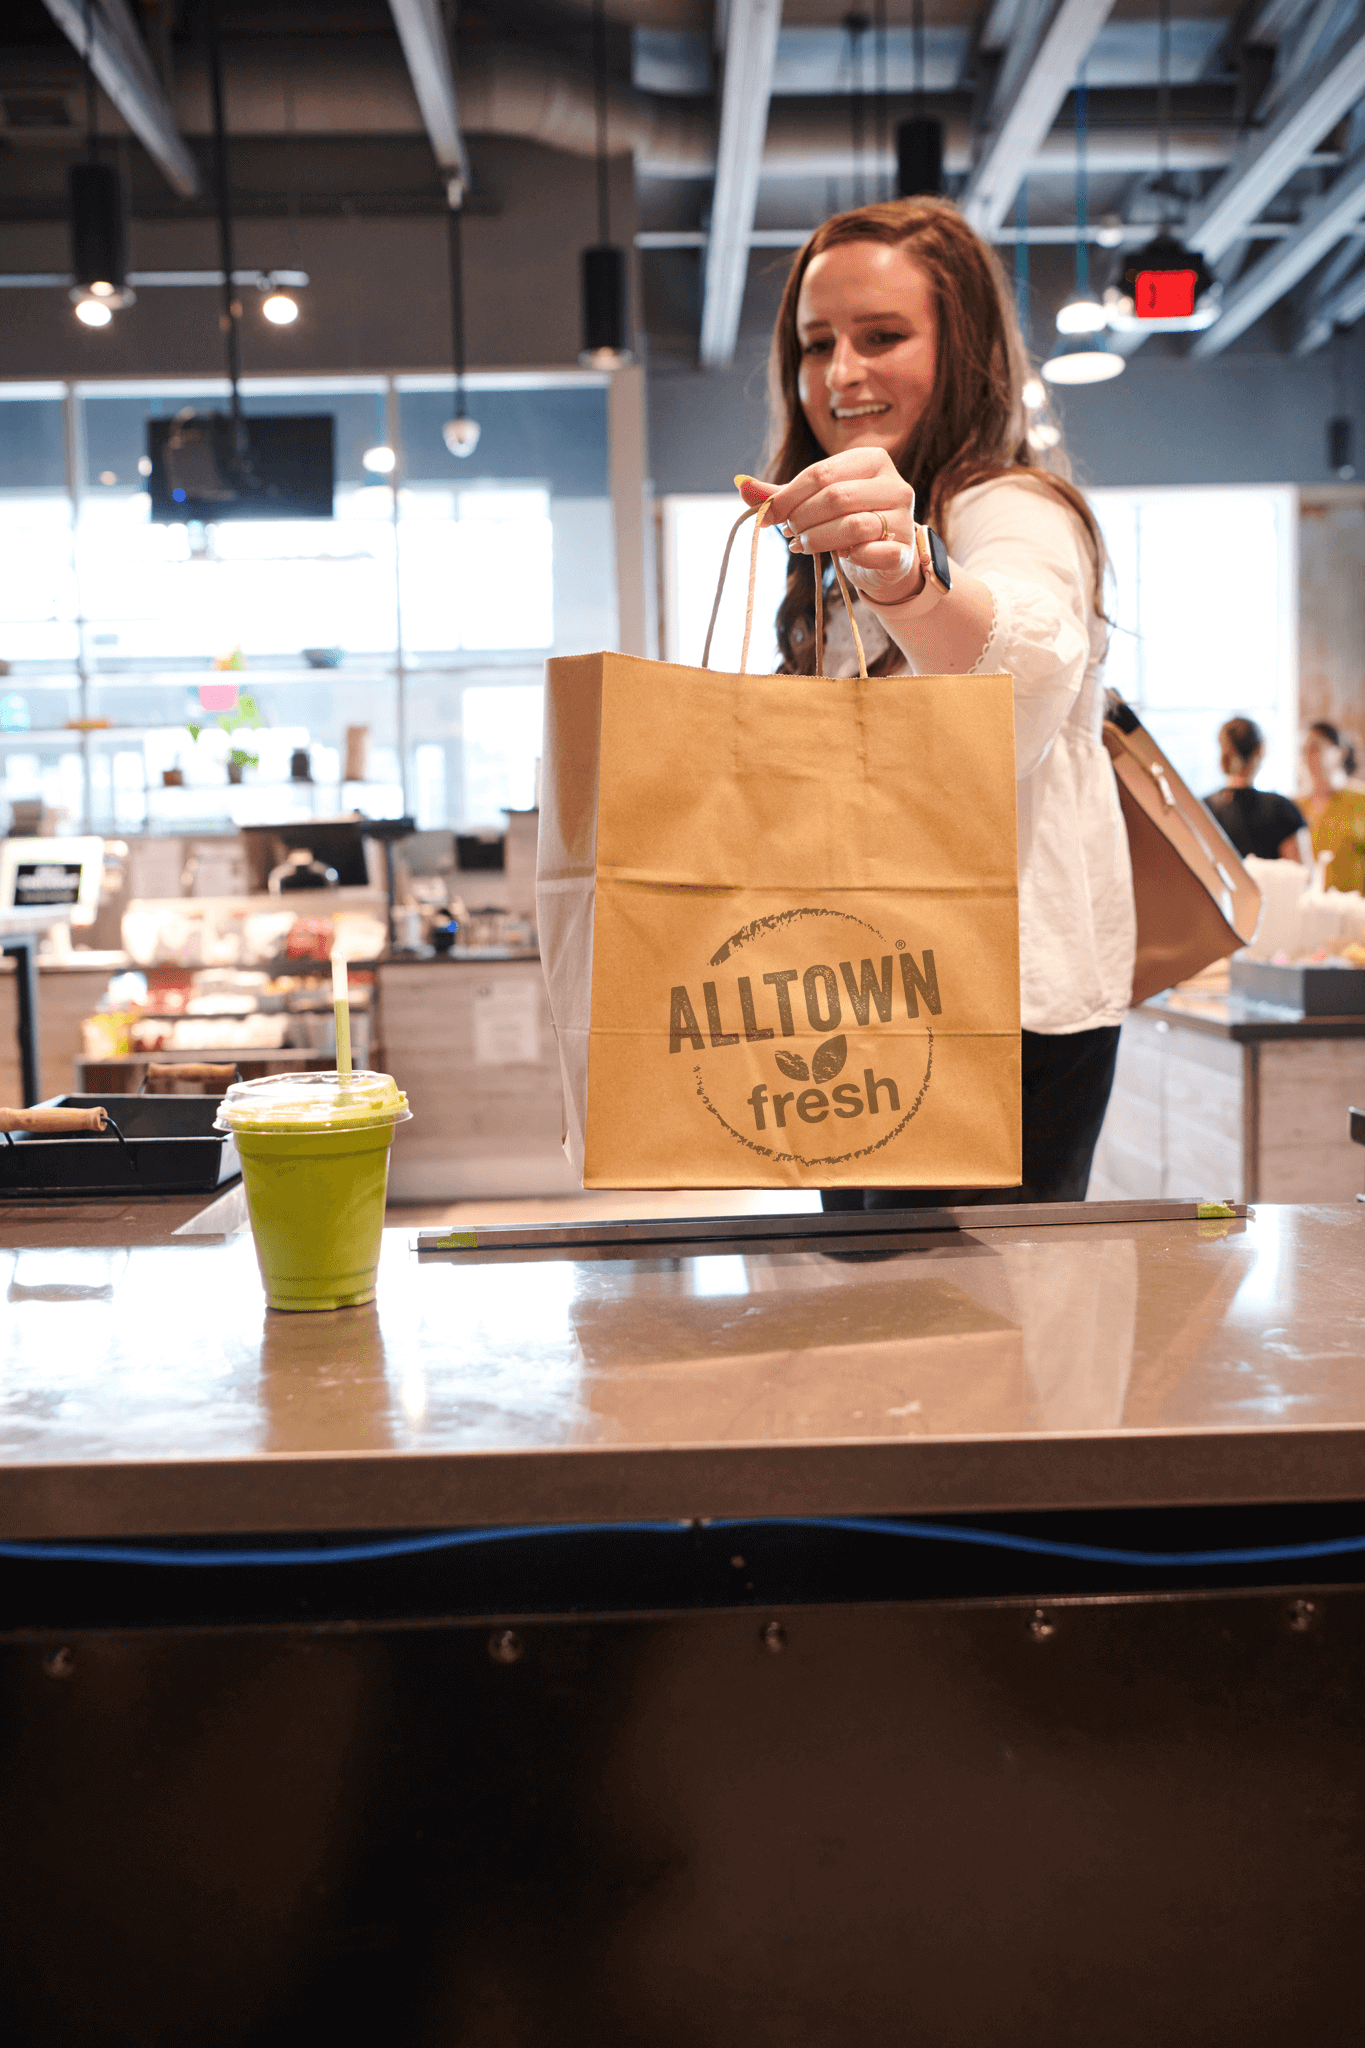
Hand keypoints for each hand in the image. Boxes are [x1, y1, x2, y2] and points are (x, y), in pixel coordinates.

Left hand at [736, 452, 921, 606]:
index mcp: (871, 460)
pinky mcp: (904, 550)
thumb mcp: (814, 503)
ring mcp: (904, 518)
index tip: (769, 515)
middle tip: (790, 533)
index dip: (788, 497)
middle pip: (836, 497)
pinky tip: (841, 557)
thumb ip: (781, 495)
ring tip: (804, 545)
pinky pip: (871, 552)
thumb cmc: (845, 523)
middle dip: (802, 518)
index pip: (821, 473)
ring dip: (818, 539)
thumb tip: (740, 483)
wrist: (884, 560)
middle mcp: (894, 484)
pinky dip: (849, 557)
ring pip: (853, 526)